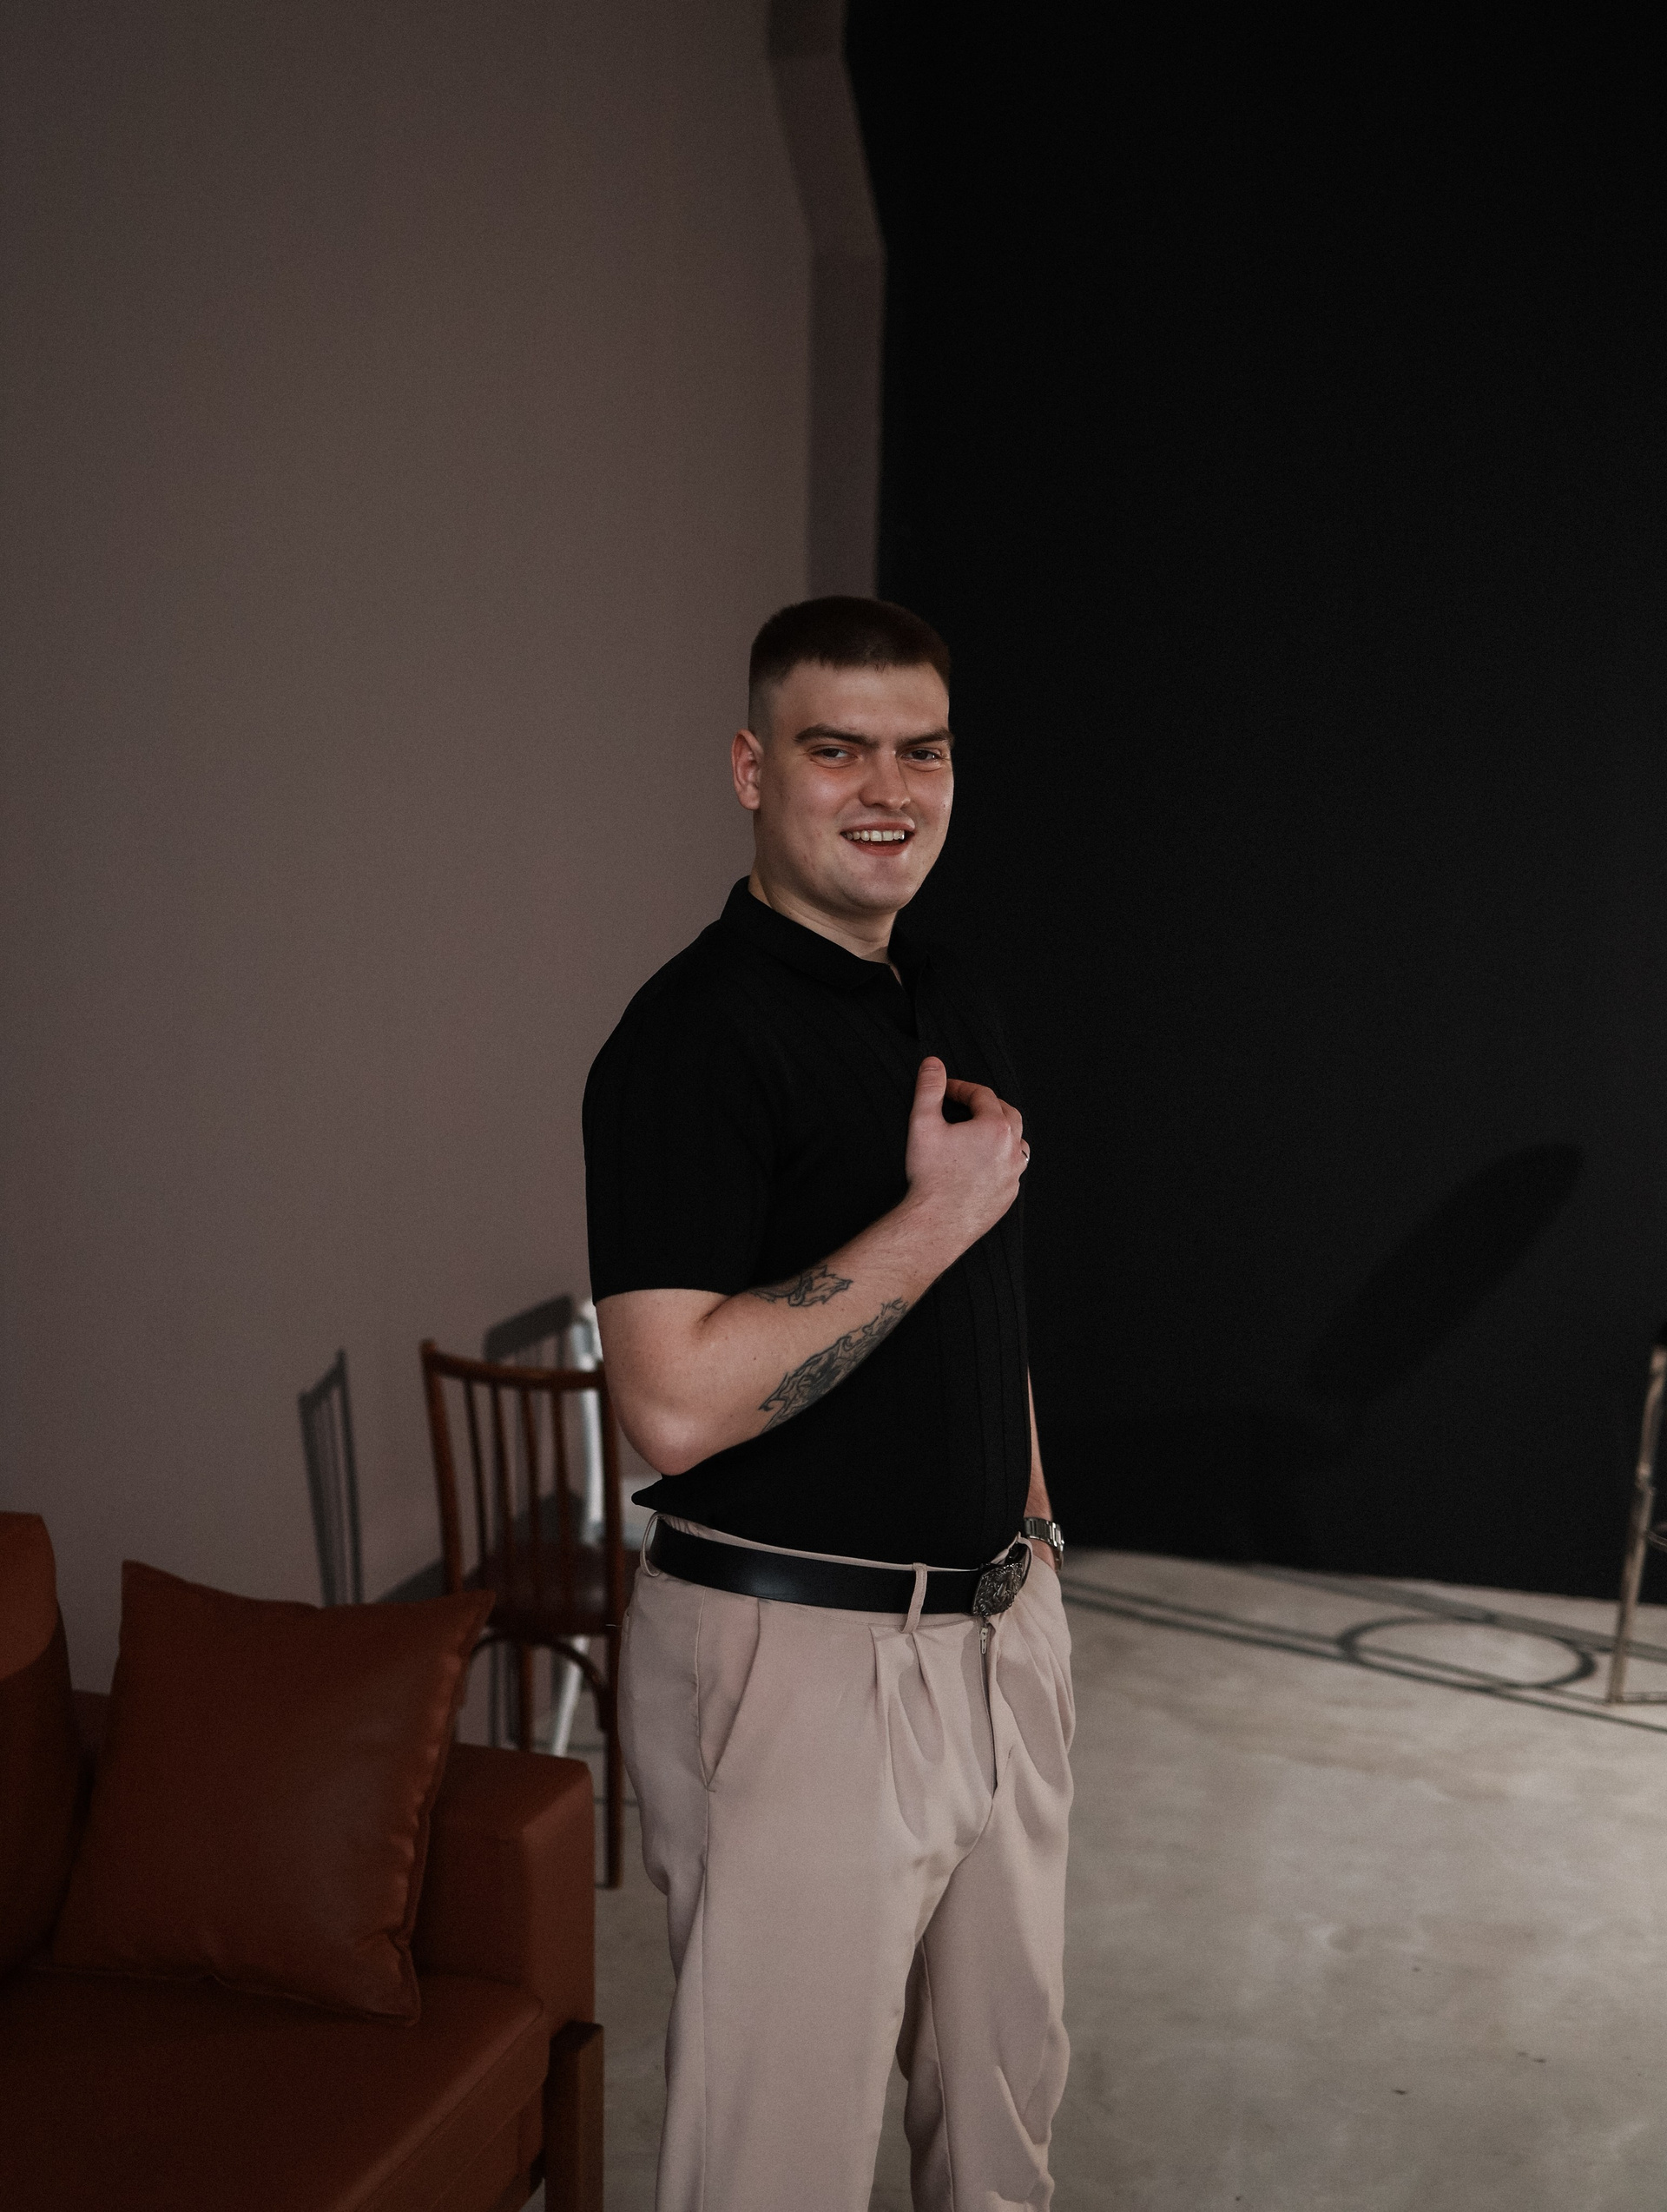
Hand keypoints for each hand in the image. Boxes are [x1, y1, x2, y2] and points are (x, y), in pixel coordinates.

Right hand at [904, 1056, 1027, 1248]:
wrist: (937, 1223)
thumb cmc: (930, 1175)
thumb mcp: (923, 1124)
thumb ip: (929, 1089)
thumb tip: (933, 1063)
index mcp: (995, 1127)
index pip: (982, 1095)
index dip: (961, 1088)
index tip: (944, 1090)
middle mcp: (1012, 1149)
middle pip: (1007, 1114)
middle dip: (987, 1105)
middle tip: (965, 1105)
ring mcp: (1013, 1174)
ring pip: (1016, 1142)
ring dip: (1000, 1132)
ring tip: (979, 1132)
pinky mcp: (1009, 1196)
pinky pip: (1011, 1170)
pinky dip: (1000, 1160)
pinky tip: (982, 1163)